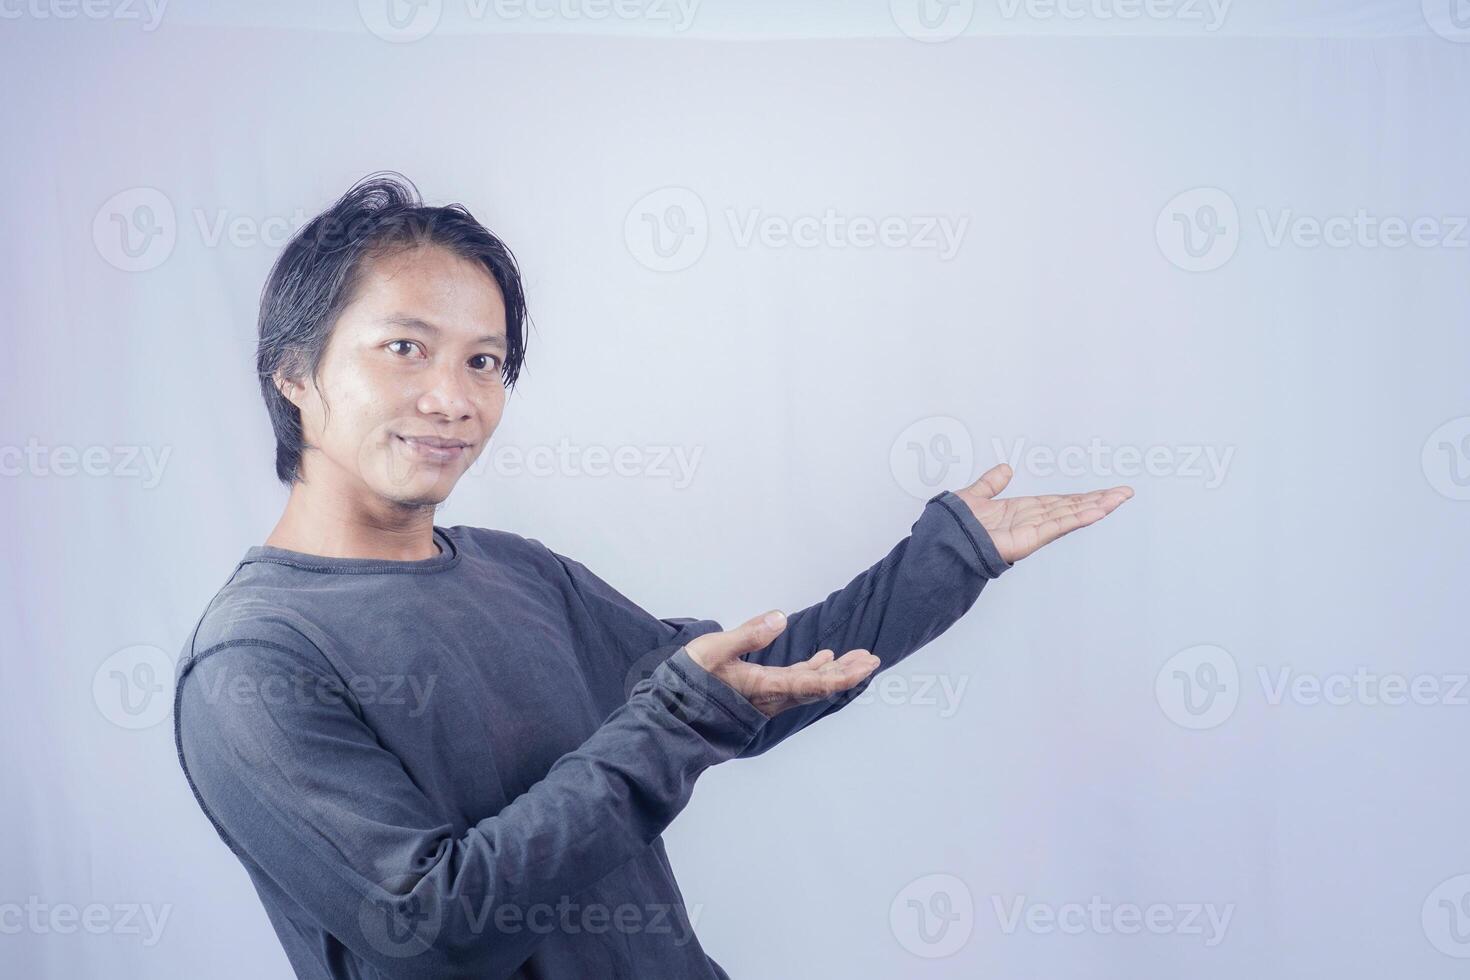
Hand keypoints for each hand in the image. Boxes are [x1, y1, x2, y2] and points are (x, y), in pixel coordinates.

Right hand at [683, 612, 876, 718]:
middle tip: (872, 658)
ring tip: (859, 657)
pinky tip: (823, 659)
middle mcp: (773, 697)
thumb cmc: (688, 681)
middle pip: (819, 686)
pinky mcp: (762, 694)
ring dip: (835, 671)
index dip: (843, 676)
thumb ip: (748, 634)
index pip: (814, 684)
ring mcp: (769, 697)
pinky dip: (813, 670)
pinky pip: (796, 684)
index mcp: (766, 688)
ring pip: (810, 685)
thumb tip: (780, 617)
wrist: (672, 712)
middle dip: (848, 672)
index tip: (867, 666)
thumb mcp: (714, 650)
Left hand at [953, 463, 1133, 564]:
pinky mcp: (1028, 540)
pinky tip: (1098, 511)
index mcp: (1021, 512)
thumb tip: (1005, 469)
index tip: (1104, 492)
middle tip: (1125, 492)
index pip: (1059, 503)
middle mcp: (1031, 522)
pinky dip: (1078, 518)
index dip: (1081, 497)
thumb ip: (991, 483)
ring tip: (1120, 498)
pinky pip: (1057, 526)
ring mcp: (1032, 532)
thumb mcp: (976, 495)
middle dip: (1098, 500)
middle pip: (1072, 508)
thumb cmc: (954, 526)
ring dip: (1097, 507)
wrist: (942, 541)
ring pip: (1071, 516)